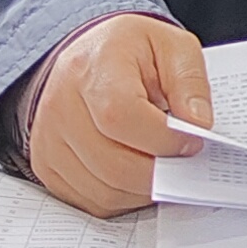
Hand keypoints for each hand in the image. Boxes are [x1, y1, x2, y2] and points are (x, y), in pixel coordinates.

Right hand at [22, 11, 211, 216]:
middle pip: (113, 164)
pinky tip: (139, 175)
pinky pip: (91, 201)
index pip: (120, 117)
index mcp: (92, 69)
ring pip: (104, 190)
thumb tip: (198, 126)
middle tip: (183, 161)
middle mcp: (60, 106)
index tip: (192, 140)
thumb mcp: (172, 47)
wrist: (89, 56)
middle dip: (160, 172)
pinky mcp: (48, 165)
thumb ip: (190, 83)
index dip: (163, 139)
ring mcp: (48, 140)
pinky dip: (124, 198)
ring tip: (163, 165)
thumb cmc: (131, 51)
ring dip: (144, 189)